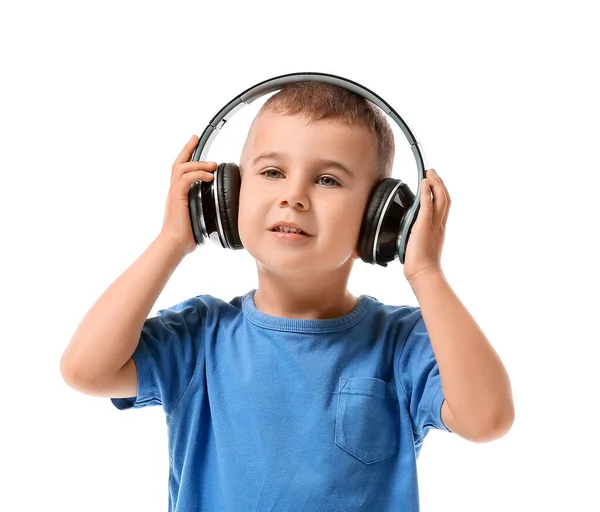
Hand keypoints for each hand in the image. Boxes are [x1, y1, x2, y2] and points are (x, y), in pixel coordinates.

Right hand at [158, 135, 216, 256]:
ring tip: (212, 165)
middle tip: (195, 138)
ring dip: (198, 163)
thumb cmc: (187, 235)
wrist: (174, 244)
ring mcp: (174, 194)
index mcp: (178, 194)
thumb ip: (207, 207)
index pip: (181, 170)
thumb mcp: (200, 217)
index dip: (187, 155)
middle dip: (187, 149)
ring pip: (182, 168)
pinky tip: (209, 176)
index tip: (194, 144)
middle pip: (178, 163)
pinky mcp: (177, 198)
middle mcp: (174, 191)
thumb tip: (221, 207)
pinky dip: (198, 174)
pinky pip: (186, 179)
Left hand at [403, 169, 450, 283]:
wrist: (423, 274)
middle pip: (445, 199)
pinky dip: (426, 192)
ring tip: (430, 173)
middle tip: (433, 173)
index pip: (443, 207)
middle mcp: (439, 225)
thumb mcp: (419, 247)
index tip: (435, 184)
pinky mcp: (424, 226)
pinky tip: (424, 183)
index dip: (440, 193)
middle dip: (440, 184)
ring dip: (435, 183)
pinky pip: (428, 205)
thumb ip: (416, 237)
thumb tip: (407, 234)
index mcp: (438, 230)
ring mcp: (434, 225)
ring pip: (440, 199)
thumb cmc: (420, 266)